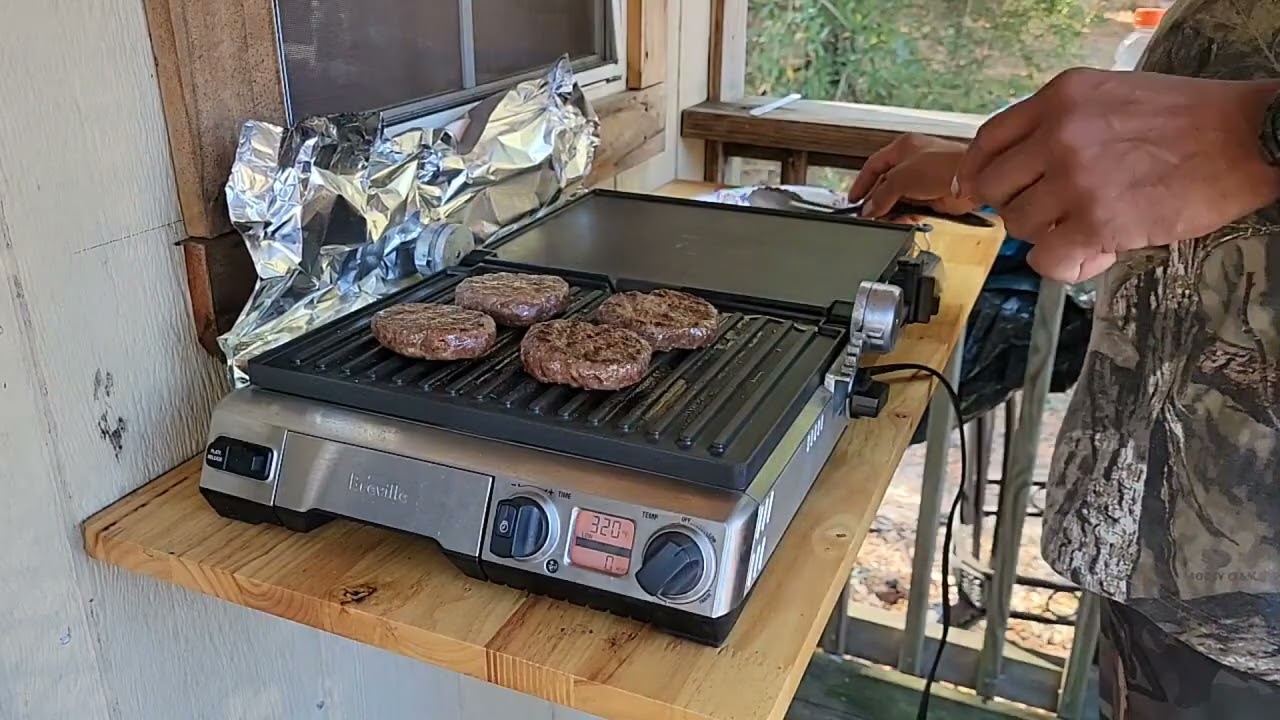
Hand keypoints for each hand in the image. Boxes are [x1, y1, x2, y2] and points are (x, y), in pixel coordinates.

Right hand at [848, 134, 977, 218]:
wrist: (971, 182)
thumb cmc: (943, 166)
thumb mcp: (901, 178)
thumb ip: (881, 194)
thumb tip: (869, 208)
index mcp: (904, 147)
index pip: (874, 165)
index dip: (861, 182)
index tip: (853, 199)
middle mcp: (914, 161)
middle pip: (886, 183)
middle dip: (875, 200)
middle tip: (866, 214)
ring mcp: (925, 179)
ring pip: (899, 197)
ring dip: (890, 210)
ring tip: (881, 221)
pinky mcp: (934, 195)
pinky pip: (913, 208)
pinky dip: (905, 216)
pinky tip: (900, 222)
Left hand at [955, 68, 1279, 282]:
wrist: (1250, 139)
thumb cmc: (1190, 121)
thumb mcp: (1113, 98)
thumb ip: (1062, 125)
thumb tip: (1020, 169)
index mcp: (1061, 97)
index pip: (988, 139)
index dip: (976, 171)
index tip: (972, 190)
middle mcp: (1060, 134)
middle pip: (995, 187)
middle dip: (1016, 205)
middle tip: (1051, 212)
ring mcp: (1076, 178)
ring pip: (1019, 225)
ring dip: (1047, 234)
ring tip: (1088, 226)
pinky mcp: (1097, 222)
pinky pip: (1045, 259)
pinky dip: (1063, 264)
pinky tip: (1092, 252)